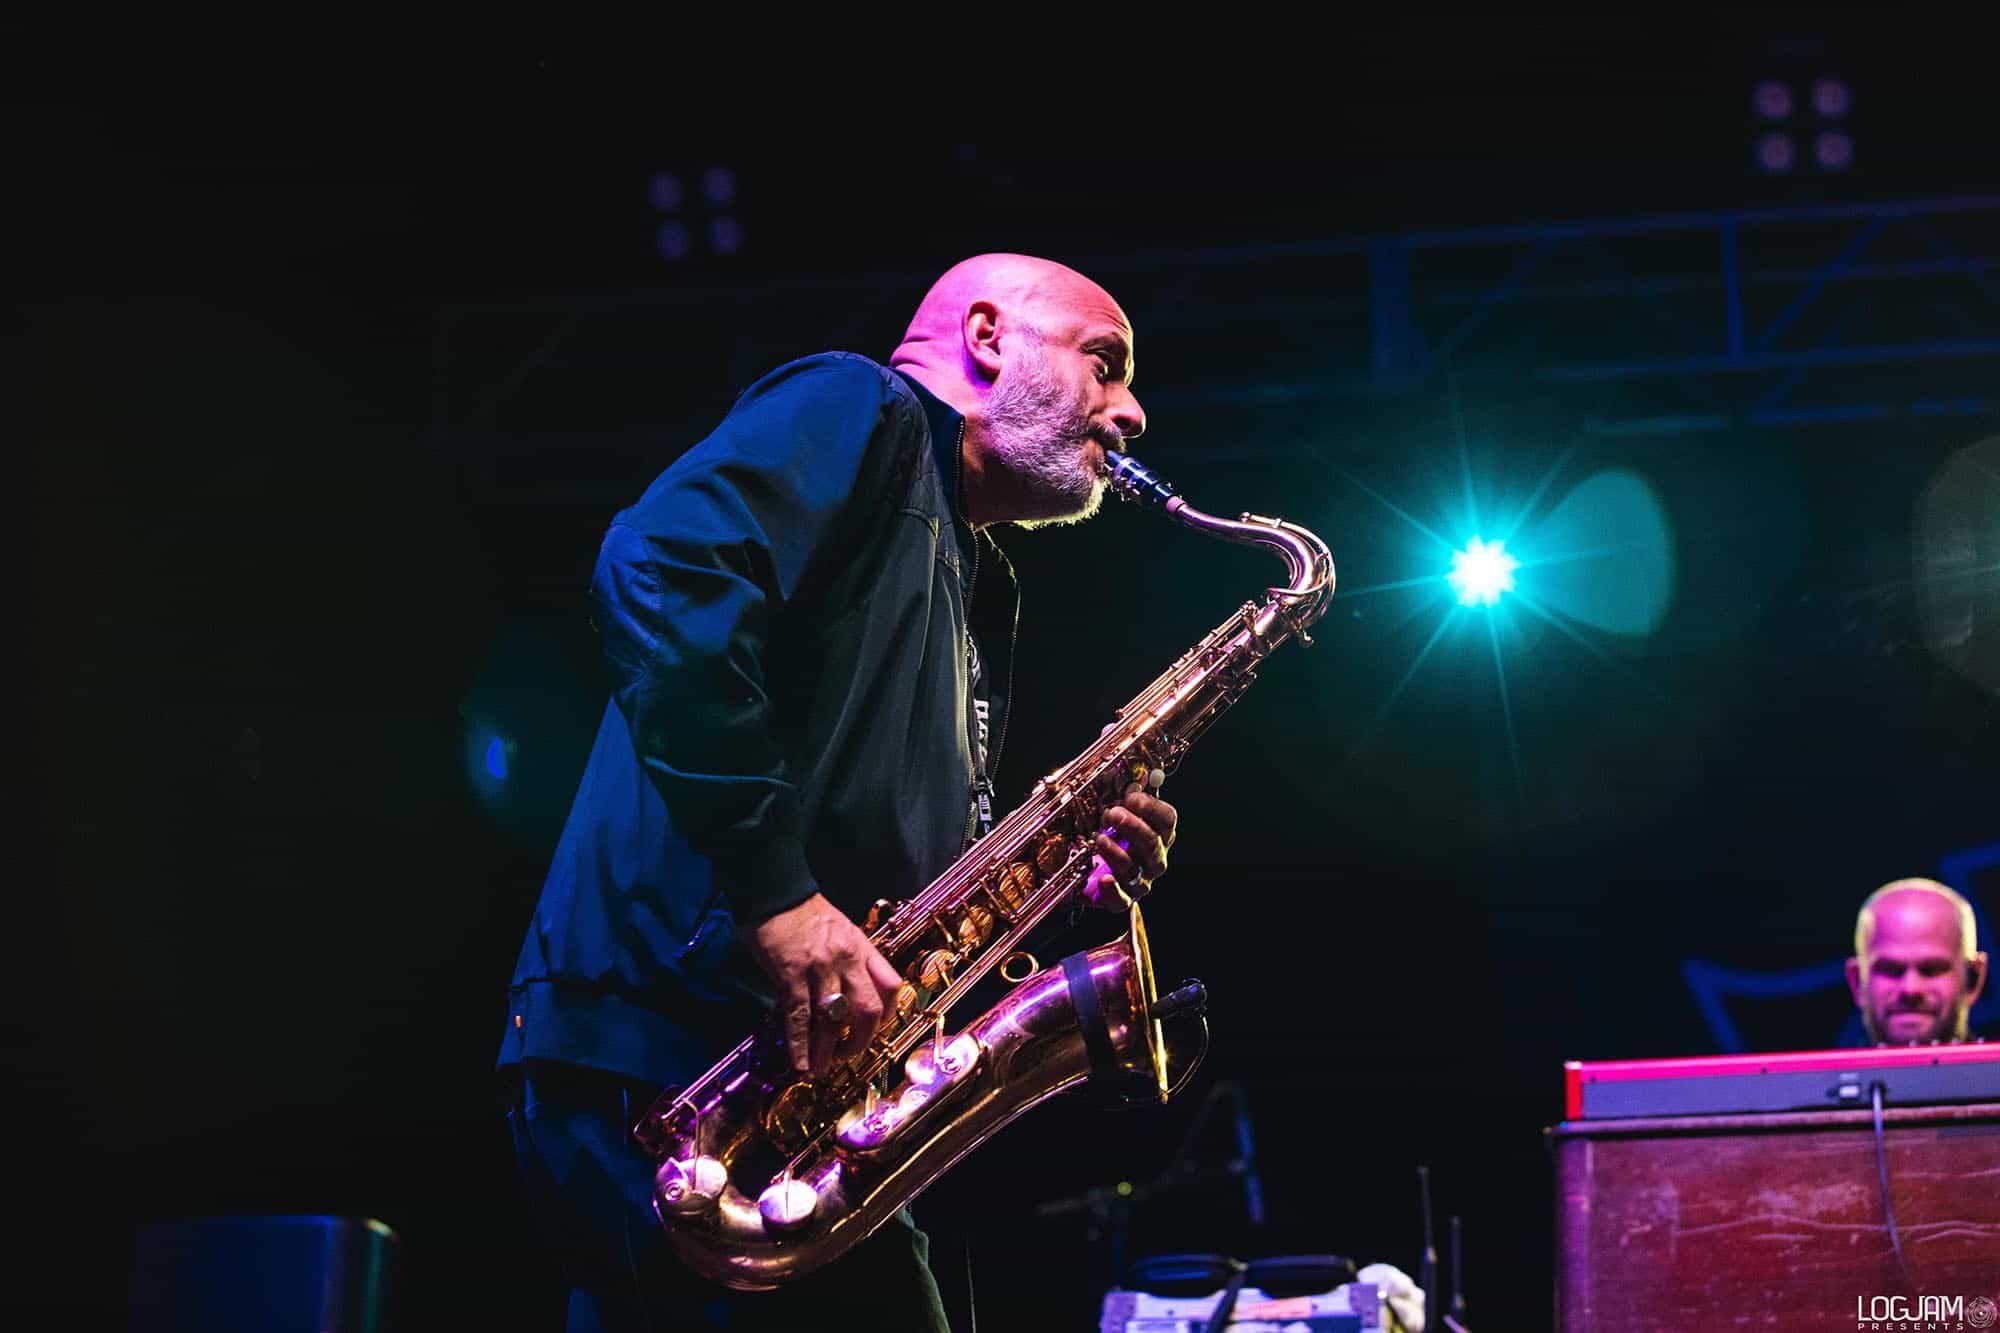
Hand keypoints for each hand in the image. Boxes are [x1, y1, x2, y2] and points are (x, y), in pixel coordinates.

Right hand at [744, 893, 904, 1076]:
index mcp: (862, 948)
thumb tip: (845, 995)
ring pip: (833, 1018)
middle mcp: (847, 959)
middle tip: (846, 1057)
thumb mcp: (840, 930)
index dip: (887, 1014)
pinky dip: (800, 1044)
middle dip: (859, 1041)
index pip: (891, 986)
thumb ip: (848, 961)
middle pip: (868, 1009)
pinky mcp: (791, 974)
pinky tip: (799, 1062)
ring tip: (819, 1070)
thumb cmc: (805, 911)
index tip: (874, 1030)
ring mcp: (820, 967)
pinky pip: (799, 1016)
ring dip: (827, 1050)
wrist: (776, 890)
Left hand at [1082, 784, 1176, 910]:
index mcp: (1158, 833)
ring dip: (1117, 853)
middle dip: (1133, 827)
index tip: (1131, 796)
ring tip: (1099, 839)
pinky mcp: (1122, 899)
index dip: (1151, 807)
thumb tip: (1137, 778)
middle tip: (1113, 814)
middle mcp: (1154, 858)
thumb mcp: (1115, 810)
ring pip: (1135, 870)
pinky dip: (1113, 890)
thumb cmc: (1107, 835)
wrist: (1087, 870)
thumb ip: (1126, 796)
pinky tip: (1104, 879)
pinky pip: (1121, 900)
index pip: (1167, 819)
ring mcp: (1140, 881)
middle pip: (1152, 843)